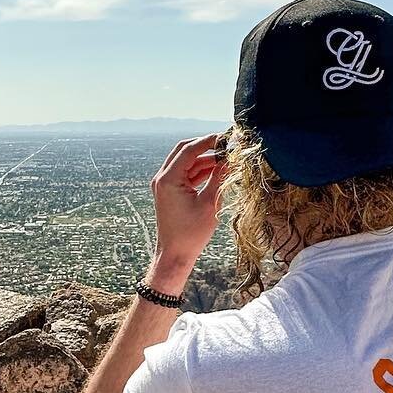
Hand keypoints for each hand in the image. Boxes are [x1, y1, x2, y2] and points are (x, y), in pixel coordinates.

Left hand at [148, 133, 227, 290]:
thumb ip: (219, 177)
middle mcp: (162, 178)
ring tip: (227, 160)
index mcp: (168, 179)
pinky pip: (186, 174)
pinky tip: (218, 172)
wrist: (175, 255)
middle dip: (206, 146)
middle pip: (184, 151)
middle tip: (226, 145)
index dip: (209, 141)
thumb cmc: (191, 234)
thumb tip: (230, 158)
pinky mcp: (170, 192)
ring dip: (205, 160)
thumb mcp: (210, 203)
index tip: (226, 137)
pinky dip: (201, 171)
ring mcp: (164, 184)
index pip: (189, 149)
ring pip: (186, 162)